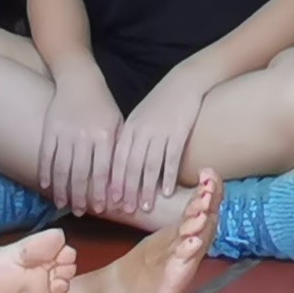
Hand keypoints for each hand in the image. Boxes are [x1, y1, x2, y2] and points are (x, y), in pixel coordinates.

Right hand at [36, 75, 121, 212]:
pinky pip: (46, 156)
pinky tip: (47, 186)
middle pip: (81, 174)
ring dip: (63, 190)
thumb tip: (121, 180)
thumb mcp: (117, 123)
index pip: (104, 171)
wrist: (79, 79)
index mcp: (104, 136)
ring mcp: (65, 133)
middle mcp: (84, 136)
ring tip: (65, 205)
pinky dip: (46, 173)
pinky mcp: (50, 129)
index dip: (103, 192)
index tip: (104, 208)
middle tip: (81, 213)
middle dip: (81, 197)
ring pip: (62, 169)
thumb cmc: (103, 105)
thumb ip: (118, 150)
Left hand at [102, 75, 206, 218]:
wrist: (184, 82)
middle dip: (127, 190)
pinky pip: (171, 158)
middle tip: (126, 210)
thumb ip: (130, 139)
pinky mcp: (178, 132)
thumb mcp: (140, 118)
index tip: (109, 200)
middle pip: (130, 165)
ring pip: (149, 165)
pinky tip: (167, 191)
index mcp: (129, 127)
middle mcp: (141, 131)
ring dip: (147, 188)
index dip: (112, 182)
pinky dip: (168, 176)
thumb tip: (120, 167)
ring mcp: (159, 131)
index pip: (116, 159)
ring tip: (146, 206)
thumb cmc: (161, 103)